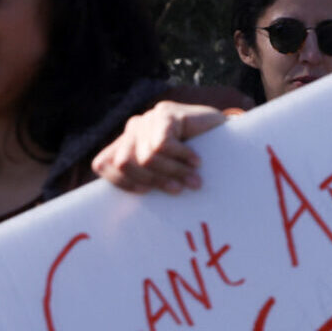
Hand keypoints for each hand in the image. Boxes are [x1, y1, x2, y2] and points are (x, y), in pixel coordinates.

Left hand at [91, 101, 231, 193]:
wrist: (228, 138)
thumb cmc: (196, 166)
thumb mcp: (167, 176)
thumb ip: (148, 183)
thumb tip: (127, 216)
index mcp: (126, 145)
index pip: (103, 164)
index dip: (121, 182)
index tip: (147, 193)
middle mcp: (133, 130)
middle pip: (124, 162)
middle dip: (153, 180)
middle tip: (178, 189)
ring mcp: (148, 119)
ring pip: (147, 156)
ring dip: (174, 172)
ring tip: (194, 180)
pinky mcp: (166, 114)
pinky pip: (163, 144)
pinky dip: (182, 158)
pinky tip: (197, 161)